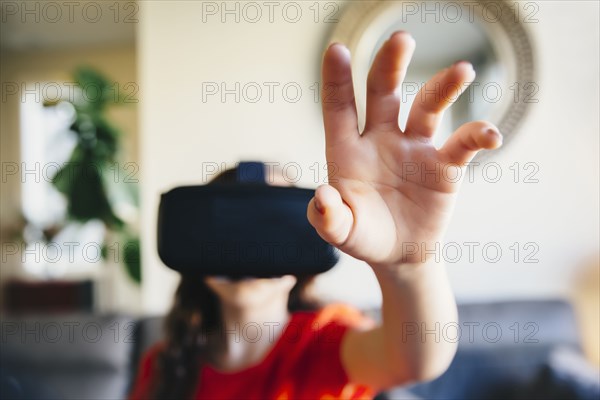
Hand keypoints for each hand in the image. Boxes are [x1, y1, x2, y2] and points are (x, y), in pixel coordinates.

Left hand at [307, 31, 501, 266]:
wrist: (398, 254)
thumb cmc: (363, 236)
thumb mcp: (341, 232)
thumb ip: (327, 217)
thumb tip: (323, 195)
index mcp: (349, 150)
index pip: (340, 109)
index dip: (337, 81)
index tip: (336, 50)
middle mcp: (382, 139)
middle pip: (385, 93)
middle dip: (391, 65)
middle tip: (401, 39)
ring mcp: (415, 148)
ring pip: (428, 107)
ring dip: (444, 87)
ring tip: (463, 71)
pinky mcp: (445, 165)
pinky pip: (464, 143)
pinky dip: (478, 135)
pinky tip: (491, 135)